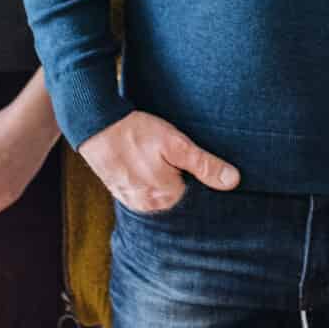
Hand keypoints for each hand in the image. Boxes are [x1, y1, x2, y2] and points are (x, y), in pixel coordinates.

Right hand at [77, 111, 239, 213]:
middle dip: (182, 180)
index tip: (197, 162)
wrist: (95, 124)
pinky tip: (148, 163)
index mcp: (166, 197)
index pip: (195, 197)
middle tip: (177, 156)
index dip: (201, 178)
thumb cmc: (137, 132)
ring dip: (164, 179)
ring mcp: (132, 200)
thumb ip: (204, 165)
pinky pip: (142, 190)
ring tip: (161, 158)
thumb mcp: (176, 144)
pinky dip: (148, 179)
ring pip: (159, 193)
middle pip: (177, 196)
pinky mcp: (120, 191)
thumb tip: (233, 181)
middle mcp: (148, 205)